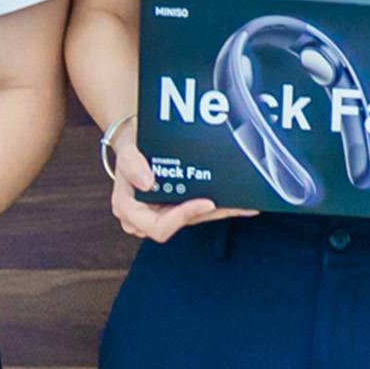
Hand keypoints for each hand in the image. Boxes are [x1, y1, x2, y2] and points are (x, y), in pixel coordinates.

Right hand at [106, 119, 248, 243]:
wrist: (135, 141)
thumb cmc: (130, 149)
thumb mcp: (126, 152)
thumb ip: (132, 165)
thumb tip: (147, 182)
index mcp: (131, 212)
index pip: (159, 227)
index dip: (183, 217)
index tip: (205, 203)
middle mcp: (149, 216)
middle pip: (183, 223)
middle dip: (209, 213)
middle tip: (232, 203)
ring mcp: (165, 212)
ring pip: (196, 217)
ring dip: (220, 211)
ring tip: (243, 204)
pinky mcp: (178, 205)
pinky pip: (199, 208)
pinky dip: (219, 205)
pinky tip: (239, 203)